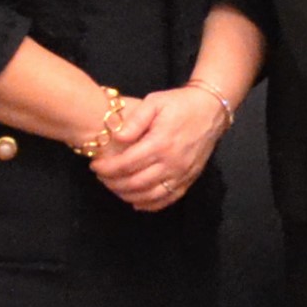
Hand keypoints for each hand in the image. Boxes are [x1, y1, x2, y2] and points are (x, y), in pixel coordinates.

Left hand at [92, 85, 225, 212]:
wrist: (211, 110)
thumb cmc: (180, 104)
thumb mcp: (155, 101)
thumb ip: (135, 120)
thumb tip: (118, 138)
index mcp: (160, 143)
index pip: (126, 164)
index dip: (107, 168)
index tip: (95, 166)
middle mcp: (171, 163)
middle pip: (134, 183)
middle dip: (113, 183)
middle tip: (101, 177)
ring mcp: (181, 174)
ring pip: (149, 196)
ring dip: (127, 195)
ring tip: (114, 186)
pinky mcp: (189, 180)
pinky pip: (166, 200)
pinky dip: (149, 204)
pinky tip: (136, 201)